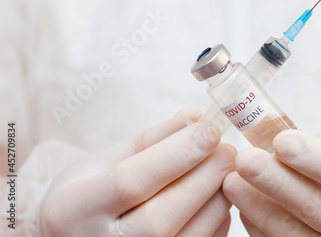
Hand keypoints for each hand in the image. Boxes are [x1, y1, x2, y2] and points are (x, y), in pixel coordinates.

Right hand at [40, 107, 235, 236]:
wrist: (74, 236)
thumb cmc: (87, 195)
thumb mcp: (104, 161)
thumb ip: (150, 140)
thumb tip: (194, 116)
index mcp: (72, 209)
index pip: (130, 182)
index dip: (175, 156)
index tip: (209, 130)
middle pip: (160, 217)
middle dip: (203, 178)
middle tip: (228, 150)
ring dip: (216, 200)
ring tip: (228, 170)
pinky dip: (216, 221)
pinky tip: (220, 196)